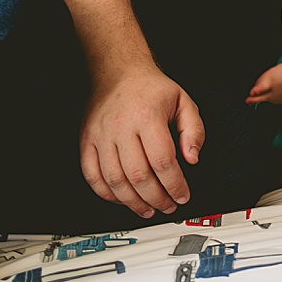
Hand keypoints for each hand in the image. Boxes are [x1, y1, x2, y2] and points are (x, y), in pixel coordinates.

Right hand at [79, 66, 205, 218]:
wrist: (119, 72)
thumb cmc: (151, 88)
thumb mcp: (184, 102)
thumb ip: (194, 130)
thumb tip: (192, 159)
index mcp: (147, 116)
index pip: (162, 162)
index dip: (174, 185)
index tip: (182, 196)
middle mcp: (121, 127)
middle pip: (139, 176)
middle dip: (156, 198)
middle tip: (167, 205)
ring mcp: (100, 136)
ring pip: (115, 181)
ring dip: (133, 202)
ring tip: (148, 209)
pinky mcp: (87, 141)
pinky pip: (92, 176)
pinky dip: (107, 193)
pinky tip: (122, 199)